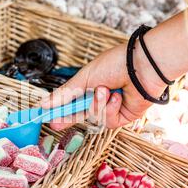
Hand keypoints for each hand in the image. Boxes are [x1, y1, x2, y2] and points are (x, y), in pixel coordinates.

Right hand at [41, 42, 166, 129]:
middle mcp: (100, 98)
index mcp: (90, 86)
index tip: (46, 117)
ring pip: (94, 117)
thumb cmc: (116, 64)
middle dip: (69, 118)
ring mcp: (112, 108)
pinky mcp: (124, 116)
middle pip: (80, 114)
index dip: (59, 110)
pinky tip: (118, 96)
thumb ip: (65, 93)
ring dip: (97, 104)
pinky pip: (109, 120)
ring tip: (105, 90)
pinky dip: (111, 108)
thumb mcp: (85, 77)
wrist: (142, 66)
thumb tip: (44, 104)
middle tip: (55, 124)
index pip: (70, 102)